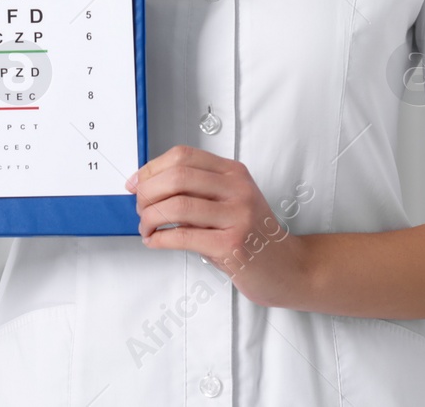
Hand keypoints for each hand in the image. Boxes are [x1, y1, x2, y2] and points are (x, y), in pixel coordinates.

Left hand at [126, 145, 309, 307]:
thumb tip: (149, 187)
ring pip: (177, 205)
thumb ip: (198, 192)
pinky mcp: (232, 245)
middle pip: (178, 177)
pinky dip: (160, 239)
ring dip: (149, 218)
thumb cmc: (252, 235)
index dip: (152, 167)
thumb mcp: (230, 202)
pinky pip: (183, 236)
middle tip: (139, 207)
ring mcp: (237, 216)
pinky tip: (154, 241)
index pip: (184, 156)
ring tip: (145, 228)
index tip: (135, 182)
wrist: (288, 267)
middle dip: (147, 192)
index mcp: (234, 173)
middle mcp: (237, 189)